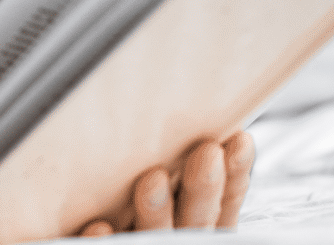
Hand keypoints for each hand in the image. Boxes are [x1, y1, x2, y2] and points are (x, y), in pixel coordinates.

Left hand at [79, 132, 253, 236]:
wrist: (93, 242)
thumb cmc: (124, 204)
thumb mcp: (166, 183)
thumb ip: (177, 161)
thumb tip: (196, 103)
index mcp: (193, 225)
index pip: (222, 205)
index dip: (234, 177)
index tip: (239, 140)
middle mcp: (174, 239)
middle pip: (195, 221)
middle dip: (203, 188)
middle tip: (207, 152)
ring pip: (154, 237)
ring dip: (156, 212)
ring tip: (153, 180)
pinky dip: (104, 242)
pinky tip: (100, 226)